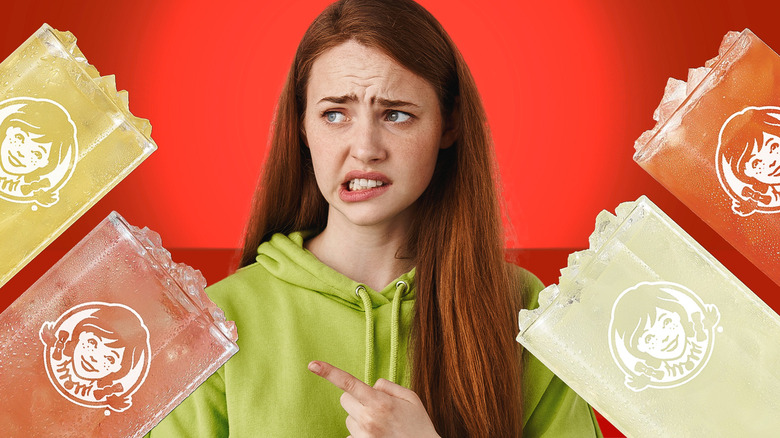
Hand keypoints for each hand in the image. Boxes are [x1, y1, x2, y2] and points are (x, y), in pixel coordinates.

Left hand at [308, 360, 439, 437]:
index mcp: (379, 402)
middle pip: (344, 399)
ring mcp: (363, 435)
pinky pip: (351, 435)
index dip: (328, 372)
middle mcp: (367, 418)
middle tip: (374, 405)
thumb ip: (388, 386)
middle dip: (355, 398)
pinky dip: (361, 433)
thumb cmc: (419, 425)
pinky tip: (378, 435)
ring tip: (381, 425)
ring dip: (359, 417)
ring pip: (348, 418)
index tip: (312, 364)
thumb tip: (371, 385)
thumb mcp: (410, 397)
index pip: (348, 383)